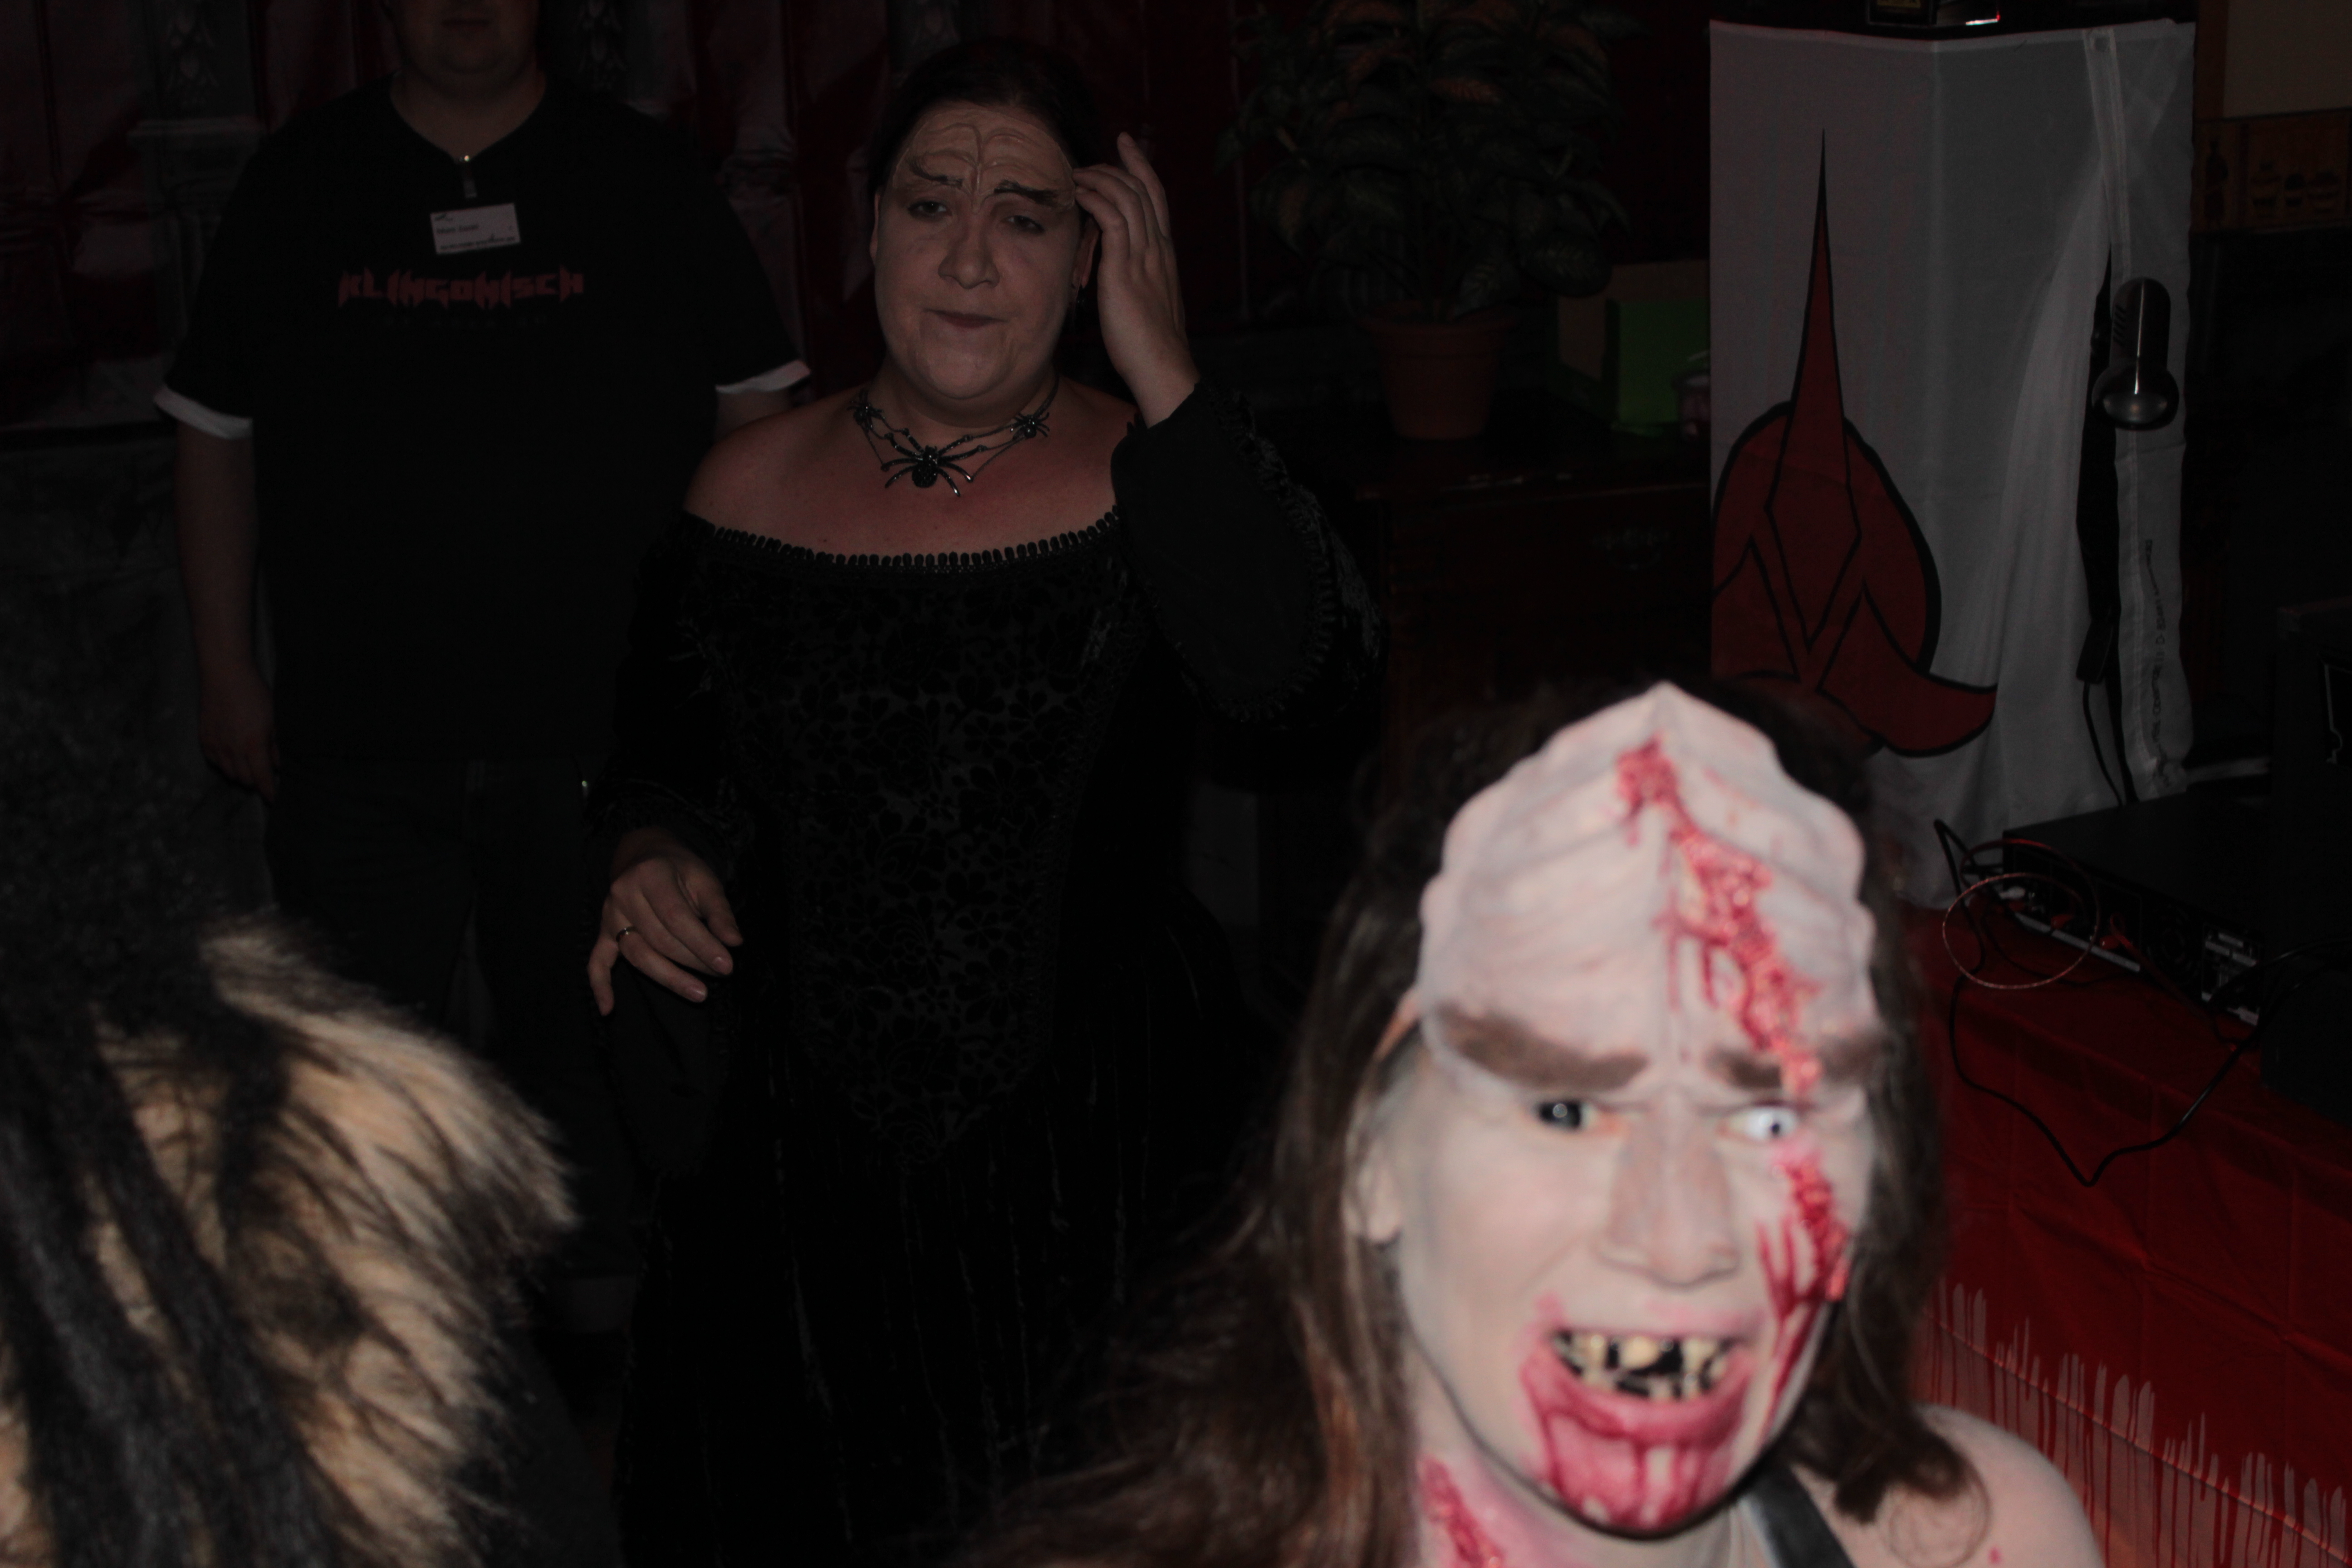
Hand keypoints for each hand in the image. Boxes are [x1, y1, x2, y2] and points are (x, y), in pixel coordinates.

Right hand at [198, 661, 277, 799]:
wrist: (225, 676)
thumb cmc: (255, 695)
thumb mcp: (274, 720)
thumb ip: (276, 746)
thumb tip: (278, 766)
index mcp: (253, 745)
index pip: (262, 778)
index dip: (269, 792)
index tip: (274, 800)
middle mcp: (232, 749)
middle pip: (245, 780)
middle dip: (256, 781)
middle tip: (264, 775)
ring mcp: (216, 745)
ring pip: (229, 773)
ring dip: (240, 773)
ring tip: (249, 765)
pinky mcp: (204, 739)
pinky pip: (215, 762)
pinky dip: (225, 763)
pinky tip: (232, 755)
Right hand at [588, 827, 742, 1014]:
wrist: (644, 854)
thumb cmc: (680, 869)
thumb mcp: (705, 880)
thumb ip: (719, 912)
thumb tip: (734, 942)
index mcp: (651, 876)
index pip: (677, 918)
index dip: (702, 944)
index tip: (726, 965)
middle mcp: (624, 894)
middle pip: (659, 939)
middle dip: (692, 961)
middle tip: (721, 975)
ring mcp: (609, 915)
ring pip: (637, 954)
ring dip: (668, 977)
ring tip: (698, 992)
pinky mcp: (602, 931)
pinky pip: (597, 961)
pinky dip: (601, 986)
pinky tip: (608, 1009)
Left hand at [1072, 132, 1198, 425]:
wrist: (1162, 366)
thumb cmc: (1150, 345)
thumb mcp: (1144, 302)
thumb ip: (1132, 278)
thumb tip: (1114, 271)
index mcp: (1164, 254)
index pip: (1156, 198)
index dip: (1141, 167)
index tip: (1126, 145)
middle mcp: (1158, 248)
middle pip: (1143, 188)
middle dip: (1118, 164)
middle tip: (1091, 158)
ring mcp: (1144, 256)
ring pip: (1128, 197)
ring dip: (1100, 179)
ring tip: (1077, 175)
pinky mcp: (1125, 269)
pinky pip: (1112, 219)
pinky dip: (1095, 200)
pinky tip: (1080, 195)